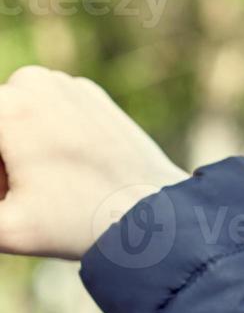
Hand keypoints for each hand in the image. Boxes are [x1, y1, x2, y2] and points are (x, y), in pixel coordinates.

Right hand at [0, 66, 188, 260]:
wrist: (159, 219)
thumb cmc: (80, 226)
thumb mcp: (9, 231)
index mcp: (6, 109)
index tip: (9, 193)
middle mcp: (33, 82)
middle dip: (0, 164)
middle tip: (20, 198)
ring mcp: (66, 83)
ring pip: (19, 116)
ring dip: (18, 149)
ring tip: (46, 189)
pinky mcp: (90, 93)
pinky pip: (51, 112)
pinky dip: (47, 136)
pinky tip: (69, 172)